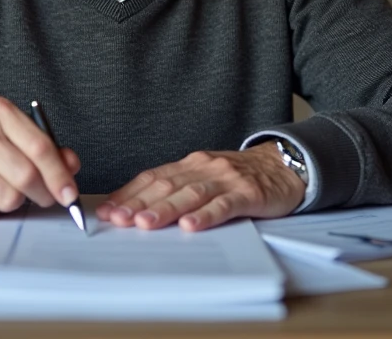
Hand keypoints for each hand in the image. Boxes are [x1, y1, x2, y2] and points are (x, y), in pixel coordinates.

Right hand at [0, 96, 80, 219]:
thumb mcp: (16, 137)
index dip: (59, 175)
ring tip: (3, 190)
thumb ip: (47, 150)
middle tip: (43, 198)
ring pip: (8, 197)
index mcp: (0, 111)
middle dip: (42, 194)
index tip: (70, 194)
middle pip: (26, 175)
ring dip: (14, 203)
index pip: (40, 147)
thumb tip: (71, 166)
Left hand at [96, 143, 304, 231]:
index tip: (108, 210)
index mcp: (189, 164)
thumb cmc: (239, 176)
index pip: (153, 178)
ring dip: (165, 210)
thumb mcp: (205, 176)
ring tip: (145, 224)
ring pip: (191, 194)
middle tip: (118, 219)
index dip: (129, 194)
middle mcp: (204, 168)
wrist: (284, 165)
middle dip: (139, 203)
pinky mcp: (248, 193)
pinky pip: (224, 205)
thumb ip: (178, 188)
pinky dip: (205, 216)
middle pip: (166, 186)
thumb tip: (139, 209)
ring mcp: (226, 180)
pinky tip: (191, 226)